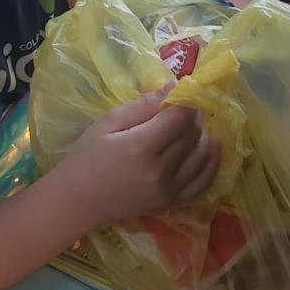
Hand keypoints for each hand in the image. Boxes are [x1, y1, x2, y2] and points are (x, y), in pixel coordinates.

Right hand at [63, 85, 219, 230]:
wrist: (77, 201)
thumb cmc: (86, 156)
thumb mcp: (107, 122)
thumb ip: (142, 105)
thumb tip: (173, 86)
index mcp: (142, 147)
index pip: (181, 117)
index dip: (185, 100)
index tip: (180, 91)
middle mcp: (162, 171)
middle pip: (194, 134)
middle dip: (192, 116)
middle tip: (180, 107)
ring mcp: (170, 191)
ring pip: (204, 155)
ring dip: (202, 135)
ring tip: (189, 125)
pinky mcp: (172, 203)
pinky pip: (204, 182)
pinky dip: (211, 163)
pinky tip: (210, 148)